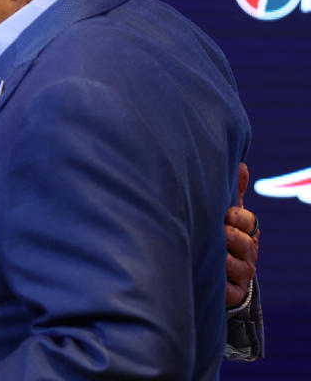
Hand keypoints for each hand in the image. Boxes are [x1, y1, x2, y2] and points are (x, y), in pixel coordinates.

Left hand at [225, 162, 258, 307]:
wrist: (210, 272)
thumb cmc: (217, 233)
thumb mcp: (224, 212)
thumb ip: (232, 191)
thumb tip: (241, 164)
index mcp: (245, 231)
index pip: (248, 222)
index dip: (238, 218)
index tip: (226, 214)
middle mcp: (247, 254)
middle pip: (245, 244)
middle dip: (231, 237)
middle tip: (219, 233)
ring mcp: (240, 275)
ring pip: (238, 267)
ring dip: (225, 261)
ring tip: (213, 256)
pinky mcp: (230, 294)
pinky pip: (230, 292)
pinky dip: (222, 287)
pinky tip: (211, 280)